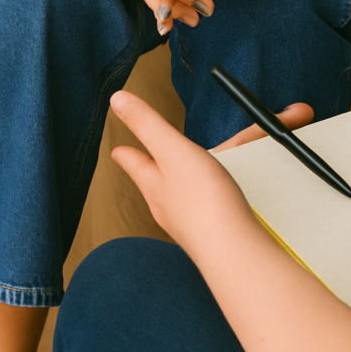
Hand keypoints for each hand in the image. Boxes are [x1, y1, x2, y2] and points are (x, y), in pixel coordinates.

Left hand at [109, 91, 312, 253]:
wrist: (234, 252)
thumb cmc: (202, 202)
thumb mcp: (171, 150)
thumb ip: (147, 124)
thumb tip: (117, 99)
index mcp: (154, 183)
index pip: (134, 162)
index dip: (127, 152)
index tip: (118, 149)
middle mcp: (168, 204)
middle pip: (164, 174)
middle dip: (167, 158)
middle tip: (165, 148)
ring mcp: (191, 221)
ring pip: (191, 188)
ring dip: (201, 172)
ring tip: (206, 167)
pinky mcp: (216, 232)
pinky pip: (215, 203)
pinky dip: (222, 191)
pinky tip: (232, 194)